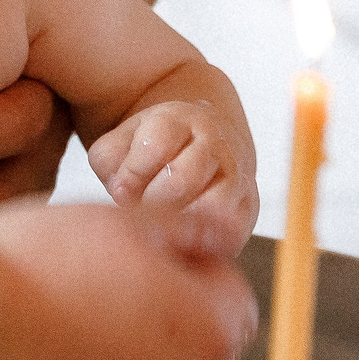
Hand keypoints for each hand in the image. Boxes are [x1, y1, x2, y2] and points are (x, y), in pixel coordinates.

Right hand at [0, 200, 256, 359]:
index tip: (145, 241)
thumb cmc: (44, 260)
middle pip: (196, 336)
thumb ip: (190, 228)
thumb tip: (227, 231)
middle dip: (167, 301)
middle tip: (107, 263)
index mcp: (212, 332)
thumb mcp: (127, 220)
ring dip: (129, 332)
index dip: (192, 258)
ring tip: (72, 292)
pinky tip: (52, 329)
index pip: (232, 291)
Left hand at [85, 99, 258, 252]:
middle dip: (153, 202)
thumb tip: (122, 191)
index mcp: (178, 118)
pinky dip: (203, 240)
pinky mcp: (249, 206)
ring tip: (162, 225)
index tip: (121, 190)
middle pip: (182, 180)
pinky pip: (231, 231)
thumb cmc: (151, 148)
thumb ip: (109, 158)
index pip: (156, 145)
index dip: (132, 174)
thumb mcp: (122, 140)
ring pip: (212, 207)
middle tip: (140, 211)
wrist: (205, 141)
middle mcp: (214, 143)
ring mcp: (237, 174)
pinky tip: (183, 237)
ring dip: (179, 223)